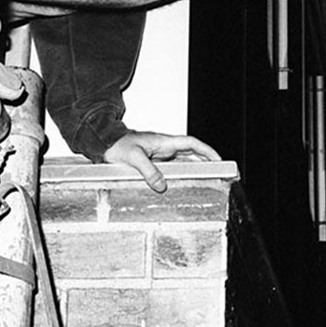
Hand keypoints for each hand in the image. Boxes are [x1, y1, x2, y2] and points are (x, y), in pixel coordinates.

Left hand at [102, 131, 221, 193]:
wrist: (105, 144)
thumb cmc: (117, 145)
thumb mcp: (133, 157)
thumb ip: (148, 170)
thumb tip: (162, 185)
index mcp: (163, 142)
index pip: (191, 143)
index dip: (206, 150)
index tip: (218, 159)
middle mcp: (164, 147)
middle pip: (191, 152)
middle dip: (206, 160)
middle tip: (220, 171)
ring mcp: (160, 154)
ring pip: (183, 159)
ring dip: (196, 166)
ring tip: (208, 178)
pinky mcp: (154, 161)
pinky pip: (173, 167)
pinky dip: (183, 173)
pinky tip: (185, 183)